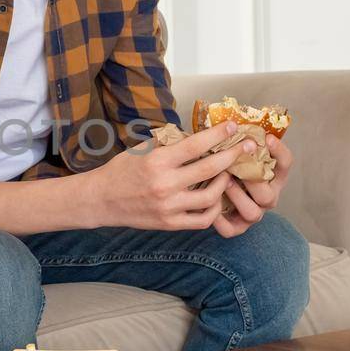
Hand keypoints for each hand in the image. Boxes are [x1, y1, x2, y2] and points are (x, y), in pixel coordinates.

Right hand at [90, 120, 257, 230]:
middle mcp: (165, 184)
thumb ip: (168, 141)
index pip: (196, 145)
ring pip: (211, 195)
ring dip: (225, 182)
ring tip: (228, 173)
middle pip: (211, 168)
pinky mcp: (170, 223)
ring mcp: (169, 206)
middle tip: (248, 146)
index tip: (234, 126)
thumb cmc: (121, 170)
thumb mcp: (141, 148)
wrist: (101, 200)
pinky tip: (216, 198)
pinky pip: (202, 219)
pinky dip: (213, 208)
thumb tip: (196, 132)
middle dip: (234, 155)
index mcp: (158, 161)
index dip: (219, 134)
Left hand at [213, 132, 294, 237]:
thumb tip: (228, 121)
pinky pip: (231, 229)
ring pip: (253, 213)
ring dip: (239, 198)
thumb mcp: (232, 154)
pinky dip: (220, 220)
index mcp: (270, 177)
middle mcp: (266, 197)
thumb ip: (236, 143)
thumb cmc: (223, 167)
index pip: (285, 164)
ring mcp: (252, 214)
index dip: (279, 152)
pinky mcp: (236, 228)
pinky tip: (211, 207)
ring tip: (225, 183)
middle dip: (254, 180)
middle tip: (238, 166)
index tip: (267, 138)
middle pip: (269, 194)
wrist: (208, 194)